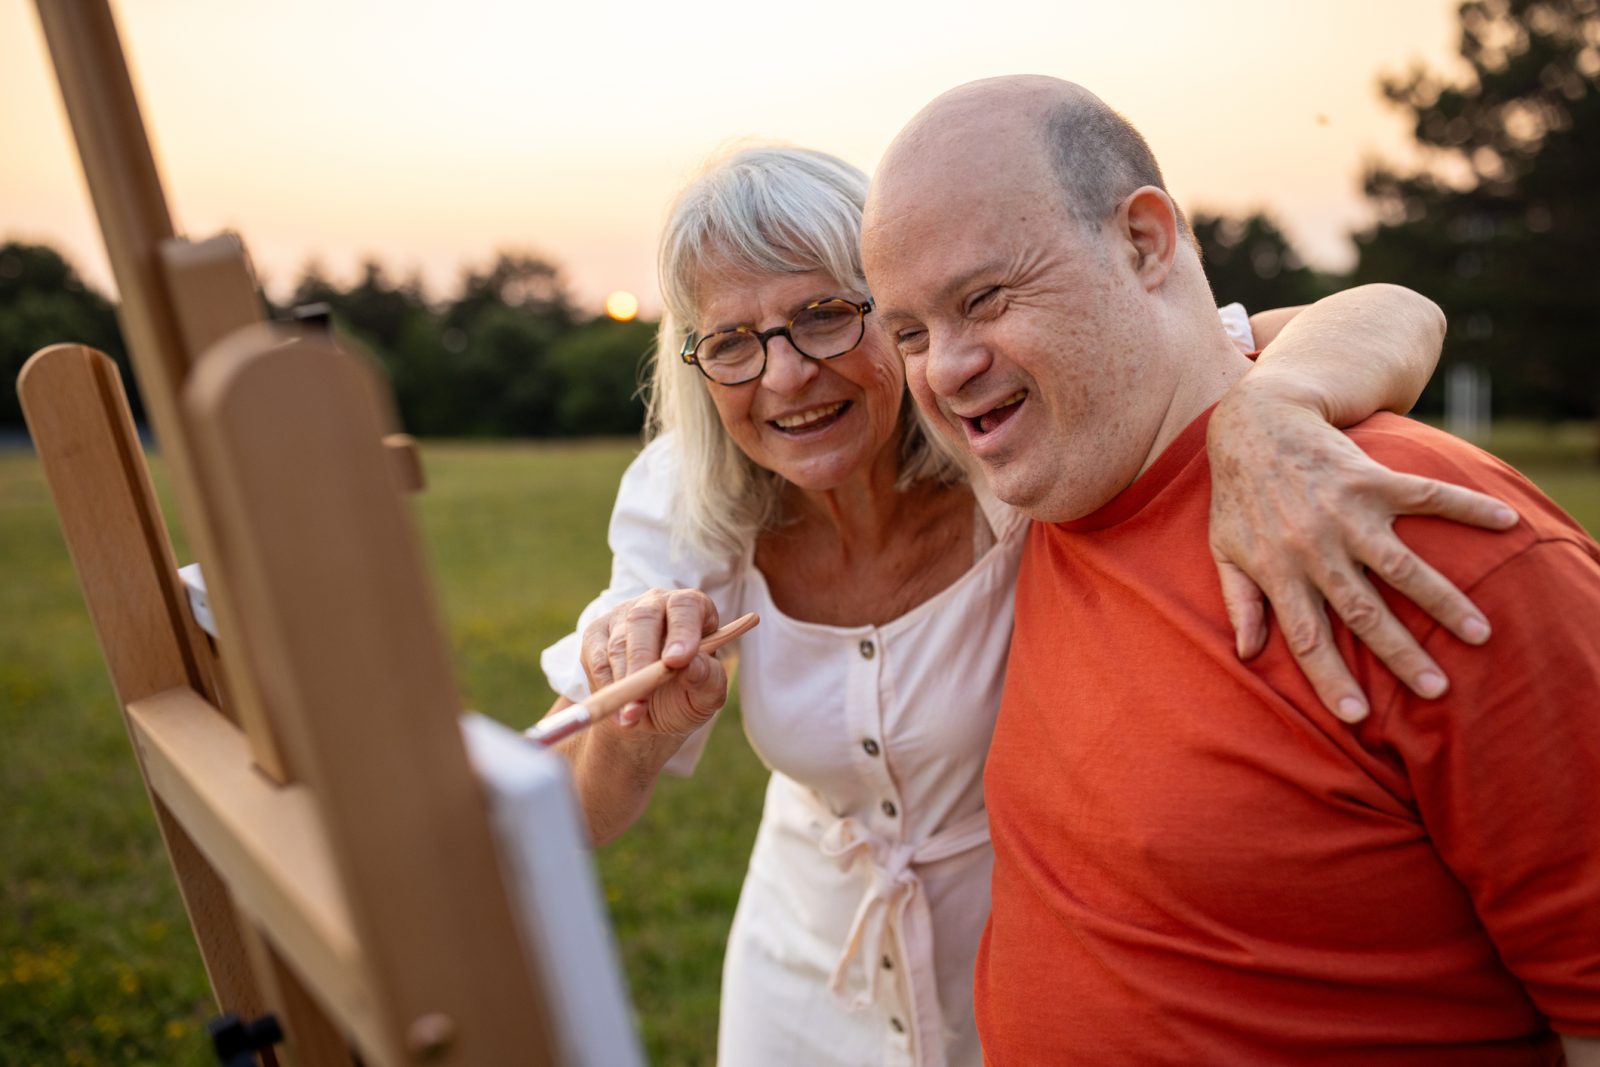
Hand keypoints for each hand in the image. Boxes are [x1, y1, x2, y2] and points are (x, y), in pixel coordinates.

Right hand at [579, 587, 727, 735]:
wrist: (651, 714)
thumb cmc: (687, 694)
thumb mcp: (707, 694)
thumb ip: (708, 678)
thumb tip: (692, 665)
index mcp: (693, 609)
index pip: (686, 606)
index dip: (682, 631)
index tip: (677, 662)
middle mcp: (656, 604)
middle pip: (643, 618)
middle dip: (642, 659)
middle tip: (644, 695)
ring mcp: (622, 616)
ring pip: (617, 643)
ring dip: (624, 683)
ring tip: (633, 715)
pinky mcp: (596, 635)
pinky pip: (596, 659)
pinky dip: (606, 688)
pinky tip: (620, 711)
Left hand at [1207, 393, 1518, 721]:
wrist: (1254, 423)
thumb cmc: (1239, 495)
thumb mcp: (1224, 550)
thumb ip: (1240, 602)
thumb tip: (1247, 654)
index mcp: (1279, 571)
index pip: (1306, 637)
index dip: (1328, 678)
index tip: (1355, 716)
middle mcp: (1314, 547)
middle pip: (1362, 612)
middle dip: (1400, 653)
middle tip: (1437, 689)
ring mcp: (1346, 512)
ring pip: (1400, 565)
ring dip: (1441, 600)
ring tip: (1478, 633)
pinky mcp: (1371, 478)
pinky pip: (1425, 496)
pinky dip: (1466, 508)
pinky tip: (1505, 522)